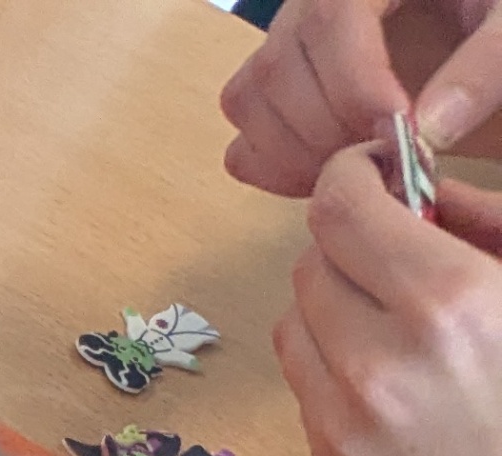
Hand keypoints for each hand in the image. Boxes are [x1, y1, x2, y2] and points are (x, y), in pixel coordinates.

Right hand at [225, 0, 501, 197]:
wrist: (472, 24)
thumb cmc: (491, 11)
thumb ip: (484, 65)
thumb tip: (428, 131)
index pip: (329, 18)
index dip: (354, 82)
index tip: (398, 132)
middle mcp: (308, 4)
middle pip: (277, 67)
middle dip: (327, 130)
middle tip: (390, 162)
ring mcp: (285, 48)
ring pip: (248, 102)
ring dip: (295, 154)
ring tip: (364, 169)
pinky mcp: (276, 93)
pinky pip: (241, 135)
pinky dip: (274, 169)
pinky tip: (332, 176)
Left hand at [280, 141, 501, 455]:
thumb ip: (476, 218)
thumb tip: (409, 182)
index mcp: (449, 302)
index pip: (342, 212)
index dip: (348, 177)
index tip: (367, 171)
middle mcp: (383, 359)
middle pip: (312, 263)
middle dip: (348, 245)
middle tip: (390, 251)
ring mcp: (345, 416)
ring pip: (294, 318)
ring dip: (332, 302)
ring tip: (388, 315)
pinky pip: (302, 378)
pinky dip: (331, 358)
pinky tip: (383, 369)